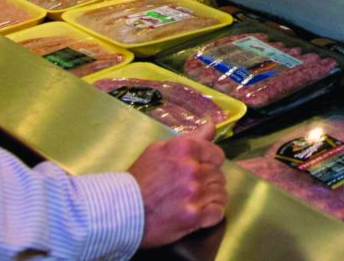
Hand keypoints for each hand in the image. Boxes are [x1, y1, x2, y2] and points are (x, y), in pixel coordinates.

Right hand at [128, 122, 226, 247]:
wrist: (122, 210)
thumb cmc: (140, 178)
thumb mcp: (160, 150)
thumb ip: (189, 138)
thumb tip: (212, 126)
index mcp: (184, 149)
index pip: (216, 154)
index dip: (211, 163)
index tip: (202, 169)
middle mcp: (192, 169)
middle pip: (218, 175)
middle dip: (210, 181)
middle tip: (196, 188)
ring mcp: (194, 193)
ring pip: (220, 193)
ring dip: (212, 197)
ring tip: (199, 201)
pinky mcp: (193, 216)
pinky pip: (218, 212)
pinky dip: (213, 214)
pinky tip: (202, 213)